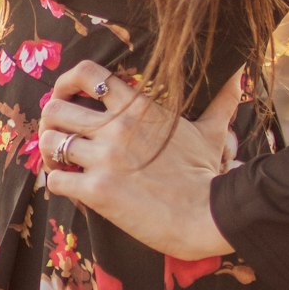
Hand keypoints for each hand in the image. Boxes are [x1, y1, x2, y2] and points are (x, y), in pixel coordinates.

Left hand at [39, 59, 240, 260]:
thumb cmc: (209, 174)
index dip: (66, 83)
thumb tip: (239, 77)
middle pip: (56, 108)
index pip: (86, 74)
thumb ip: (220, 102)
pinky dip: (55, 184)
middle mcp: (116, 127)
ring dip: (49, 153)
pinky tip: (70, 189)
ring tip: (60, 163)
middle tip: (59, 136)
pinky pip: (55, 180)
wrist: (209, 214)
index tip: (67, 96)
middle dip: (51, 122)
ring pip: (49, 141)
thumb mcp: (212, 131)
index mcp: (138, 107)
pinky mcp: (98, 191)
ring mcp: (105, 158)